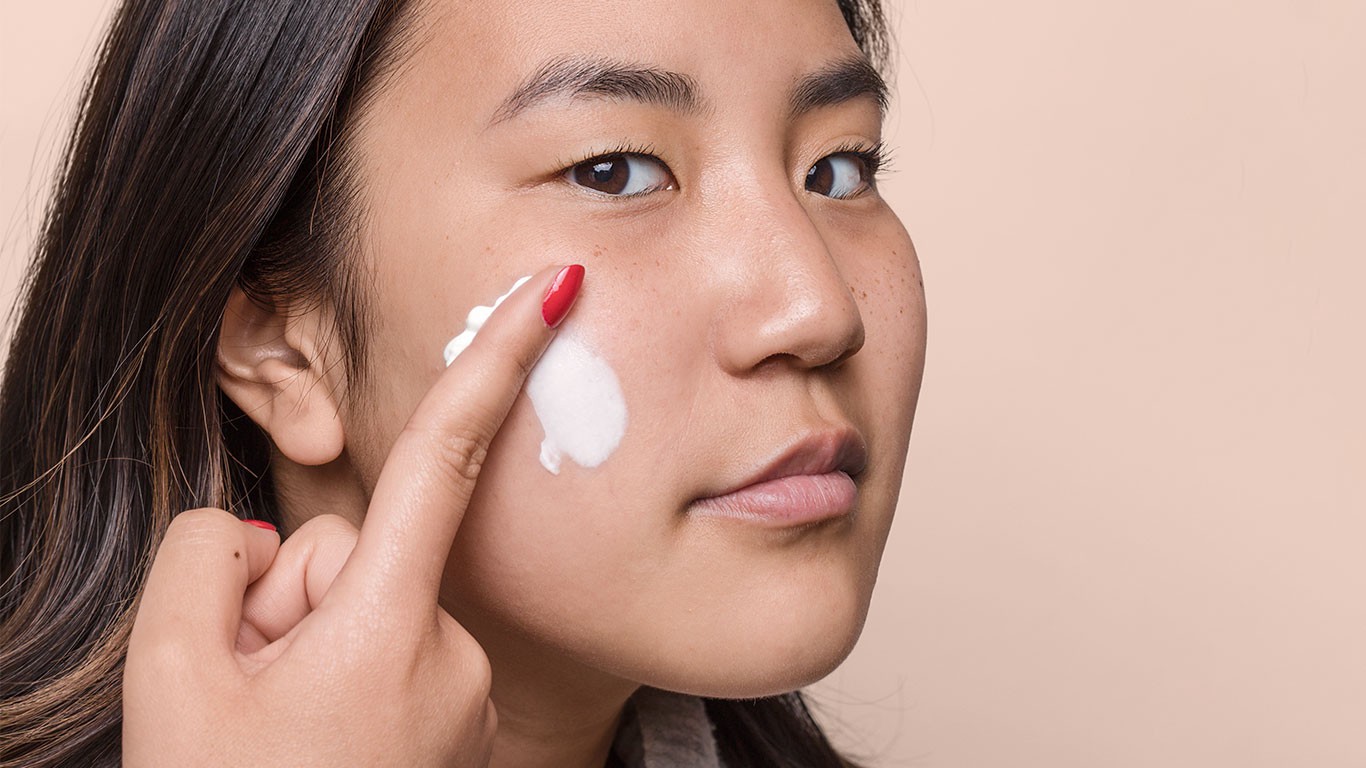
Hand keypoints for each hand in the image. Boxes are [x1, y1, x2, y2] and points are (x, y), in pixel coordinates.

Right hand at [123, 264, 584, 765]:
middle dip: (293, 597)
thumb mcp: (175, 676)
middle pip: (356, 550)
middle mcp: (449, 648)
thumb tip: (268, 546)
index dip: (499, 358)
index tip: (558, 289)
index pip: (448, 456)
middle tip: (254, 693)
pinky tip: (315, 739)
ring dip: (311, 645)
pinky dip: (344, 677)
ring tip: (281, 730)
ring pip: (367, 605)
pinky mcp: (458, 719)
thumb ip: (211, 560)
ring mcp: (458, 688)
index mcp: (389, 622)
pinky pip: (390, 651)